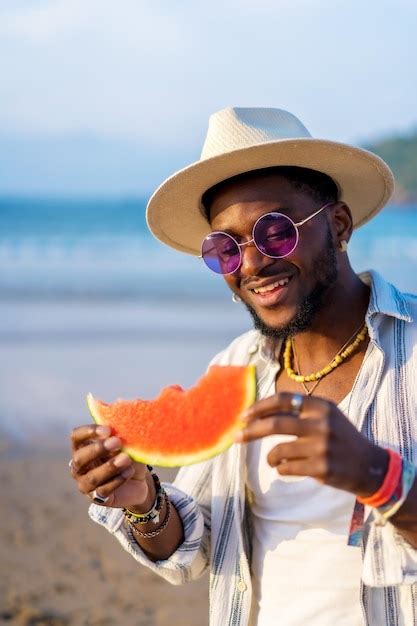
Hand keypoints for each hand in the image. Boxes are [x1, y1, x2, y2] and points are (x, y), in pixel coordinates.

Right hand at [69, 424, 149, 507]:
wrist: (138, 481)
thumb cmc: (127, 456)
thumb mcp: (125, 444)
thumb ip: (121, 436)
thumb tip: (123, 426)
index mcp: (83, 448)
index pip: (76, 437)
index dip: (88, 432)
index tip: (107, 430)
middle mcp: (80, 467)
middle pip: (79, 458)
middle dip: (97, 449)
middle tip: (117, 441)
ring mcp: (86, 484)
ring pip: (92, 477)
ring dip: (109, 467)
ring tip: (126, 458)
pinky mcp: (97, 498)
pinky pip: (103, 491)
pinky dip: (117, 480)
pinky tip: (129, 471)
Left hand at [236, 392, 388, 496]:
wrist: (369, 466)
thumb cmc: (339, 438)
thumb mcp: (325, 416)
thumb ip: (299, 412)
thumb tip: (258, 413)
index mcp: (321, 406)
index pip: (283, 400)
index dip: (259, 407)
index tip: (243, 416)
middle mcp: (321, 424)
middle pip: (275, 424)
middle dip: (251, 431)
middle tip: (237, 437)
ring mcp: (322, 447)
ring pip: (278, 451)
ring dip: (270, 458)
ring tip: (273, 460)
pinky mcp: (321, 468)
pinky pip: (287, 468)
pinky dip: (281, 469)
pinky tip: (287, 469)